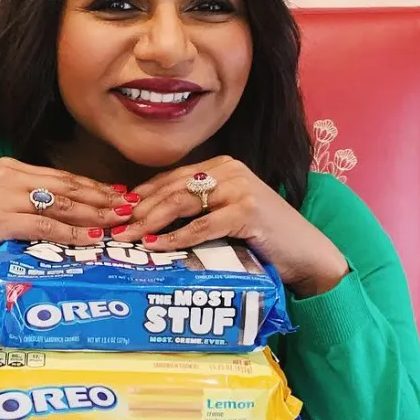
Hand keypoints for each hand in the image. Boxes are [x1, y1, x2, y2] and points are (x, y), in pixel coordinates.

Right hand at [0, 157, 131, 296]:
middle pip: (66, 186)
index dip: (94, 186)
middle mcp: (6, 176)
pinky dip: (71, 233)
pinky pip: (44, 226)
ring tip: (118, 223)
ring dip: (93, 215)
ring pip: (59, 204)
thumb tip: (68, 214)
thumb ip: (27, 205)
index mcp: (8, 168)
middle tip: (130, 208)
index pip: (61, 176)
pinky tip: (91, 239)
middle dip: (101, 198)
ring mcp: (1, 197)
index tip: (120, 195)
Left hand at [117, 156, 348, 297]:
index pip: (169, 179)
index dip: (140, 196)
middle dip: (138, 210)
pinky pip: (202, 225)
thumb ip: (195, 211)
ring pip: (181, 203)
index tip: (116, 214)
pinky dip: (176, 237)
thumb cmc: (262, 238)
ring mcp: (240, 188)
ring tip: (127, 238)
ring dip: (149, 222)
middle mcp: (229, 170)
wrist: (306, 253)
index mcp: (221, 166)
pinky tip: (156, 247)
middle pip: (171, 188)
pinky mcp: (248, 210)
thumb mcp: (224, 216)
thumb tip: (147, 222)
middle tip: (113, 229)